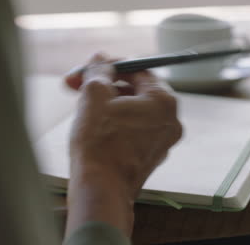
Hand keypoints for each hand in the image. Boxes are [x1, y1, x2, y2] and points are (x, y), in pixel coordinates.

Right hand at [64, 54, 182, 236]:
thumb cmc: (99, 143)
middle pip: (137, 90)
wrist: (101, 191)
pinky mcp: (151, 155)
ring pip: (134, 110)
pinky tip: (95, 127)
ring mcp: (163, 140)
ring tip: (83, 107)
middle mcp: (171, 119)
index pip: (138, 69)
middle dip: (105, 85)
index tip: (89, 68)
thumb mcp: (94, 95)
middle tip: (78, 86)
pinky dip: (117, 123)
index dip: (110, 65)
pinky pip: (135, 129)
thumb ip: (100, 70)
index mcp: (164, 100)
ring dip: (109, 103)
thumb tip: (101, 58)